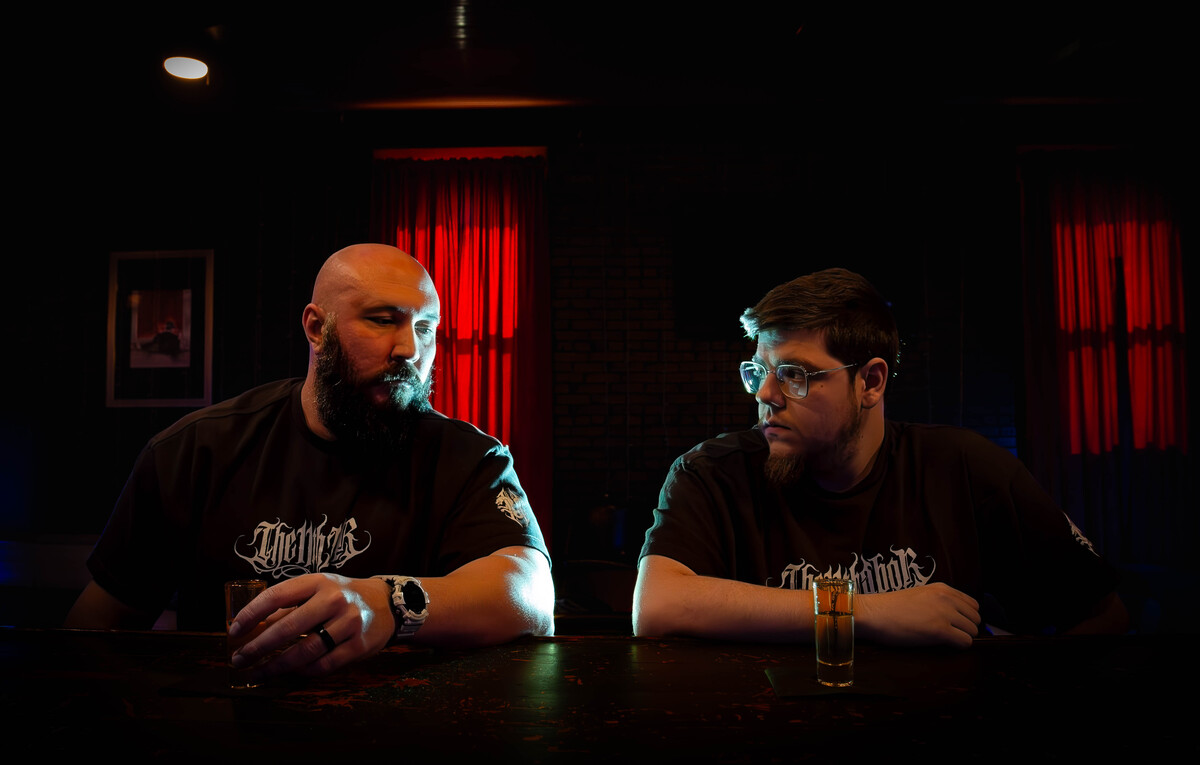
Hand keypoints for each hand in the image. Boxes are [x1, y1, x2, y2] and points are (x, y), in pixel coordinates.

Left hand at [228, 573, 393, 677]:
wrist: (387, 603)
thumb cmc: (342, 596)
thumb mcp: (317, 590)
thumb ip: (288, 607)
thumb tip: (251, 628)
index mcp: (318, 582)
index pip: (277, 595)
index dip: (252, 614)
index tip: (234, 631)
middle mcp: (334, 600)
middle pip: (289, 627)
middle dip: (259, 646)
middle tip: (239, 659)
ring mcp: (349, 623)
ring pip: (305, 651)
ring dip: (276, 666)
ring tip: (258, 674)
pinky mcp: (359, 645)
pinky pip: (324, 664)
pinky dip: (304, 671)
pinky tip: (290, 673)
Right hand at [855, 583, 979, 648]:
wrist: (872, 613)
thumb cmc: (889, 608)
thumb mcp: (919, 595)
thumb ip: (938, 601)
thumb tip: (954, 617)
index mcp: (942, 588)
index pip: (973, 605)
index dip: (966, 617)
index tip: (956, 625)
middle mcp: (946, 598)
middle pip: (975, 618)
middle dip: (967, 628)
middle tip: (950, 635)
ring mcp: (944, 613)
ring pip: (972, 631)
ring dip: (962, 638)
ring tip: (944, 640)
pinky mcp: (940, 630)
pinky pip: (965, 642)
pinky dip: (958, 647)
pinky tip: (943, 645)